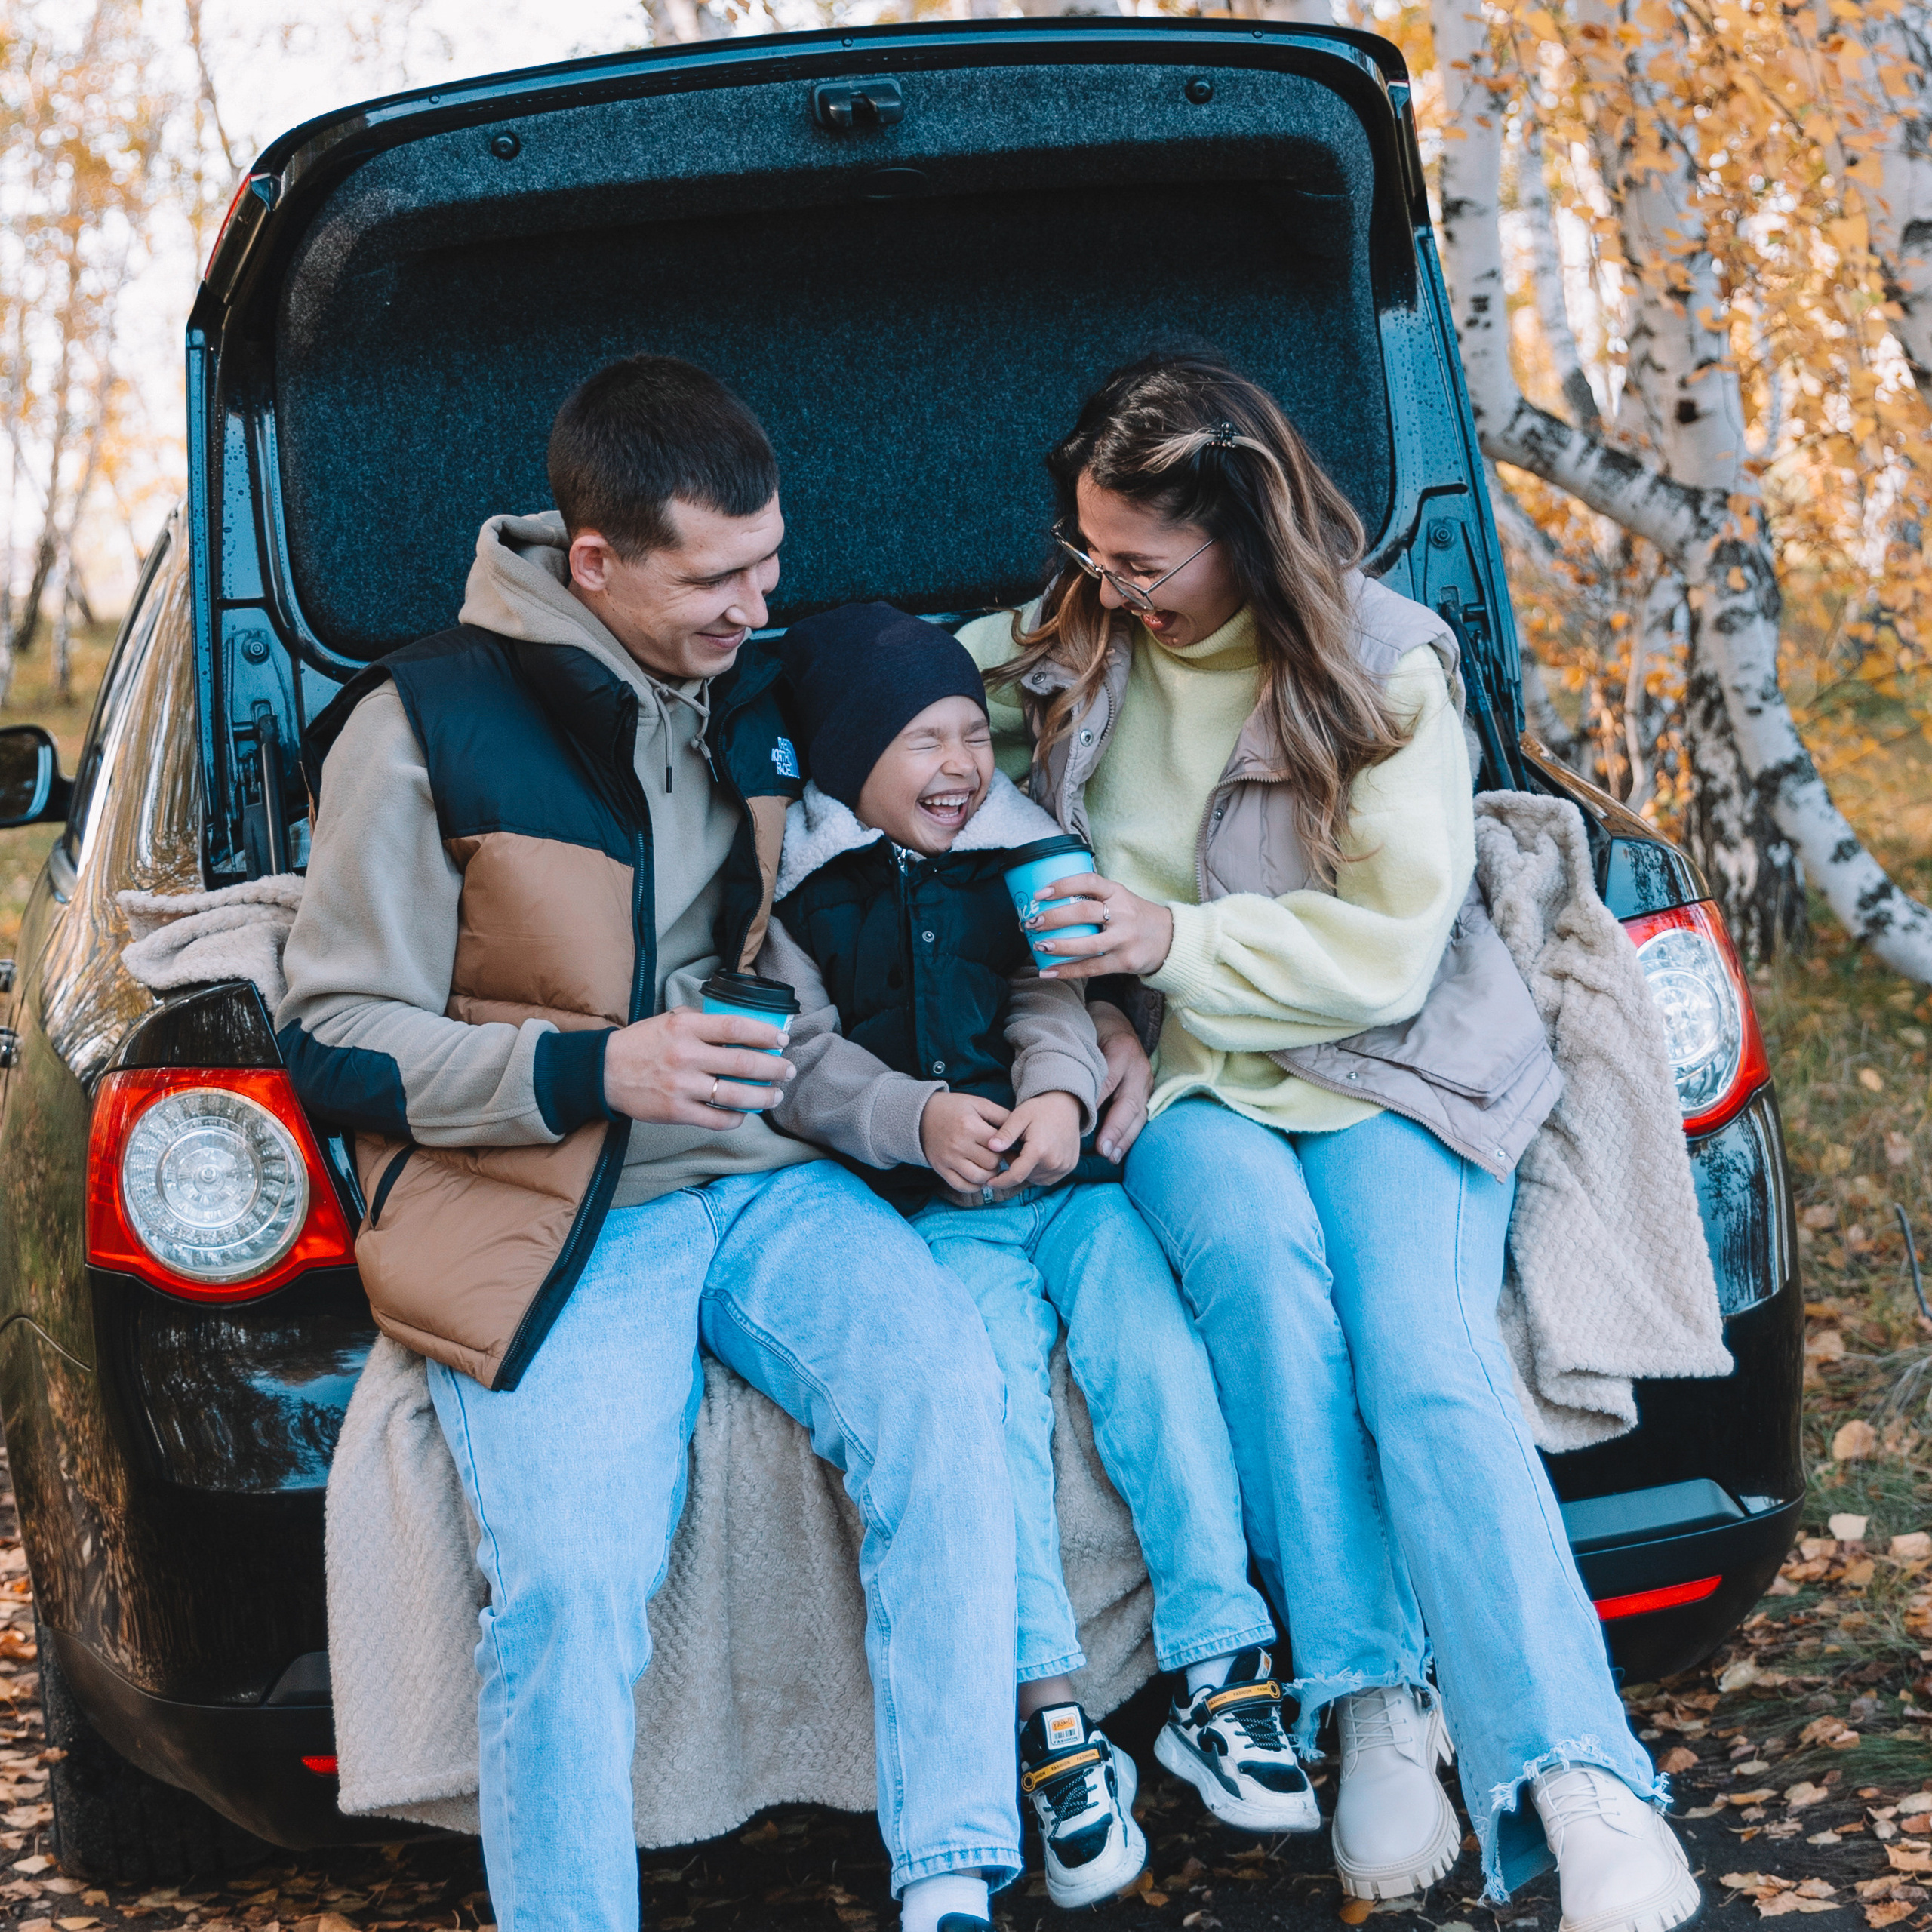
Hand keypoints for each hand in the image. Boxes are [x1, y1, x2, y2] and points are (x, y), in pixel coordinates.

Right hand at [601, 1007, 793, 1126]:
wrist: (604, 1072)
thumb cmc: (643, 1043)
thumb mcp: (670, 1020)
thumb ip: (703, 1021)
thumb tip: (741, 1025)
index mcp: (686, 1028)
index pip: (736, 1027)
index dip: (765, 1033)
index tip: (782, 1039)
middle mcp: (686, 1055)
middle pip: (743, 1062)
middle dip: (774, 1068)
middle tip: (788, 1070)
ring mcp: (682, 1086)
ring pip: (735, 1095)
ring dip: (763, 1096)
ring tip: (776, 1095)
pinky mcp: (676, 1112)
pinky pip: (716, 1119)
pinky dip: (736, 1118)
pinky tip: (744, 1113)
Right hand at [920, 1091, 1010, 1190]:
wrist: (921, 1115)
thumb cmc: (953, 1108)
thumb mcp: (978, 1103)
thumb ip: (1000, 1115)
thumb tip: (1019, 1129)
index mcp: (970, 1126)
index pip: (999, 1146)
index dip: (1005, 1147)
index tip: (1004, 1144)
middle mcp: (959, 1144)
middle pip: (991, 1164)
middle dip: (998, 1161)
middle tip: (996, 1155)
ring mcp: (949, 1159)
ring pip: (979, 1178)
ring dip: (989, 1175)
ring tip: (988, 1166)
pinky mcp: (941, 1169)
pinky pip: (962, 1186)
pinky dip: (974, 1186)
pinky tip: (978, 1178)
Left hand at [988, 1091, 1082, 1190]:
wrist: (1066, 1105)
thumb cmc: (1039, 1109)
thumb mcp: (1019, 1116)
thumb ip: (1005, 1133)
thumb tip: (990, 1147)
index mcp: (1039, 1150)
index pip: (1016, 1176)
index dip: (1001, 1181)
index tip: (989, 1182)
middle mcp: (1054, 1162)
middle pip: (1025, 1176)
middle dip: (1015, 1166)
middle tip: (1016, 1146)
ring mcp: (1064, 1166)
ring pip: (1035, 1178)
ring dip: (1027, 1169)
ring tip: (1028, 1148)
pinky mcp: (1069, 1167)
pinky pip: (1048, 1177)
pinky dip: (1040, 1170)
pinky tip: (1039, 1154)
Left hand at [1027, 873, 1174, 980]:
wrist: (1171, 938)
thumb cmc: (1135, 917)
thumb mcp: (1120, 898)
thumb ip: (1094, 898)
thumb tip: (1049, 903)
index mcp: (1118, 892)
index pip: (1089, 882)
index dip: (1063, 885)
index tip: (1040, 893)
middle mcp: (1122, 913)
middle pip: (1084, 912)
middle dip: (1054, 917)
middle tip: (1032, 922)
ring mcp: (1125, 938)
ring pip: (1087, 944)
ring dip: (1060, 945)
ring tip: (1039, 946)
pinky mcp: (1126, 961)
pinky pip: (1092, 967)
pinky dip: (1068, 971)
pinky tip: (1049, 971)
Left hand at [1088, 1005, 1152, 1162]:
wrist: (1117, 1020)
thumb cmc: (1095, 1031)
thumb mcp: (1086, 1039)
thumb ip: (1080, 1063)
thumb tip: (1064, 1094)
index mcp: (1122, 1051)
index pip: (1108, 1082)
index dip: (1096, 1105)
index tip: (1083, 1126)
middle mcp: (1139, 1068)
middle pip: (1128, 1103)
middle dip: (1116, 1129)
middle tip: (1103, 1151)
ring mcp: (1146, 1081)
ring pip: (1139, 1114)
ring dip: (1125, 1138)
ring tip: (1112, 1157)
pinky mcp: (1148, 1091)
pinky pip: (1142, 1116)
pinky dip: (1131, 1135)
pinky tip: (1119, 1151)